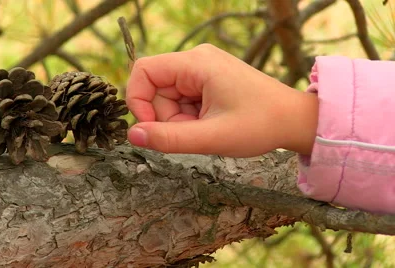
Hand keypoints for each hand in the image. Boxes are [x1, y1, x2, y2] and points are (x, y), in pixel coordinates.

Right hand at [126, 44, 317, 156]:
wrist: (294, 120)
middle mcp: (197, 60)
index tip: (152, 129)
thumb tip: (132, 135)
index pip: (143, 71)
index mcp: (196, 63)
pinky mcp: (207, 81)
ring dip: (180, 120)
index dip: (139, 101)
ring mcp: (203, 70)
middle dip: (167, 117)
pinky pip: (183, 100)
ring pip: (169, 98)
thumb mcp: (211, 137)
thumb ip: (168, 138)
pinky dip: (190, 118)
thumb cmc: (260, 125)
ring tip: (207, 129)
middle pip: (156, 89)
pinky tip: (211, 123)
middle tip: (194, 133)